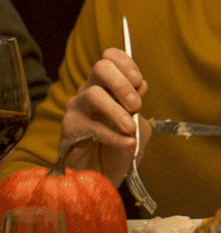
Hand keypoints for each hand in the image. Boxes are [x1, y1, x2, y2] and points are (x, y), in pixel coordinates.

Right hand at [61, 47, 149, 185]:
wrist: (105, 175)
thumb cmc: (122, 145)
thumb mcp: (139, 122)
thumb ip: (139, 104)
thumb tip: (140, 86)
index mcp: (108, 85)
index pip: (110, 57)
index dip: (126, 63)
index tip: (139, 81)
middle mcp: (90, 91)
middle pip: (101, 67)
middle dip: (122, 84)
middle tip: (136, 105)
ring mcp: (77, 108)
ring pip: (93, 94)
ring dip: (116, 111)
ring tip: (130, 127)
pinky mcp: (69, 128)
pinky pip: (90, 126)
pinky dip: (112, 135)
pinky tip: (126, 143)